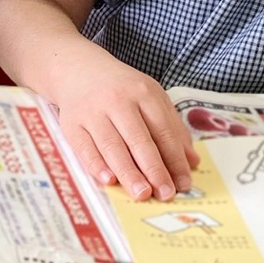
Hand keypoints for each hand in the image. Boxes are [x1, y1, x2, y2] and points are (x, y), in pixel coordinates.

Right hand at [53, 51, 197, 201]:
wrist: (79, 69)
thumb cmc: (121, 88)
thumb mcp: (151, 97)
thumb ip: (172, 127)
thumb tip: (191, 162)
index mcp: (143, 92)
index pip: (163, 130)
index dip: (174, 159)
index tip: (183, 183)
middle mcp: (118, 101)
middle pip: (138, 139)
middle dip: (154, 169)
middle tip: (165, 194)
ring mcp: (92, 111)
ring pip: (112, 146)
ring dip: (128, 173)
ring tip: (142, 193)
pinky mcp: (72, 123)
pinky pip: (84, 148)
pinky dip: (96, 166)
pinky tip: (109, 181)